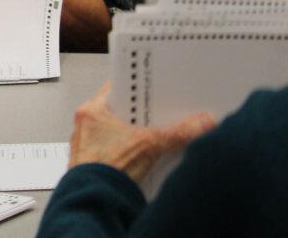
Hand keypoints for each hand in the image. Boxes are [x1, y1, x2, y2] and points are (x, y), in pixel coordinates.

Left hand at [69, 83, 215, 184]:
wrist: (95, 202)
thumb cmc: (104, 171)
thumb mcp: (149, 145)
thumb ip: (178, 132)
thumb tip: (201, 123)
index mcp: (91, 110)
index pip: (117, 88)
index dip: (137, 86)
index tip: (154, 86)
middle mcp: (86, 125)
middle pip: (121, 111)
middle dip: (142, 113)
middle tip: (163, 111)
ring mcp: (89, 144)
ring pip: (119, 131)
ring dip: (138, 134)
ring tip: (159, 134)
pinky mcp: (96, 162)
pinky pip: (118, 149)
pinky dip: (133, 150)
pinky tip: (148, 156)